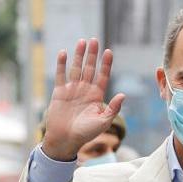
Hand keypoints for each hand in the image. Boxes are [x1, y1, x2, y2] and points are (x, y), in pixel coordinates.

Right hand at [41, 38, 125, 159]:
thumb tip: (123, 95)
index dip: (106, 64)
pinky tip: (64, 53)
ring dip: (79, 55)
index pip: (103, 76)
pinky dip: (62, 64)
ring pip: (76, 68)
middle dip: (92, 55)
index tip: (109, 51)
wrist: (65, 140)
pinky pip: (61, 75)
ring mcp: (72, 90)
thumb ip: (113, 108)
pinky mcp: (59, 92)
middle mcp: (85, 90)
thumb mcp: (103, 122)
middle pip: (90, 68)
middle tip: (94, 40)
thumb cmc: (86, 133)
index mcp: (97, 96)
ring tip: (82, 42)